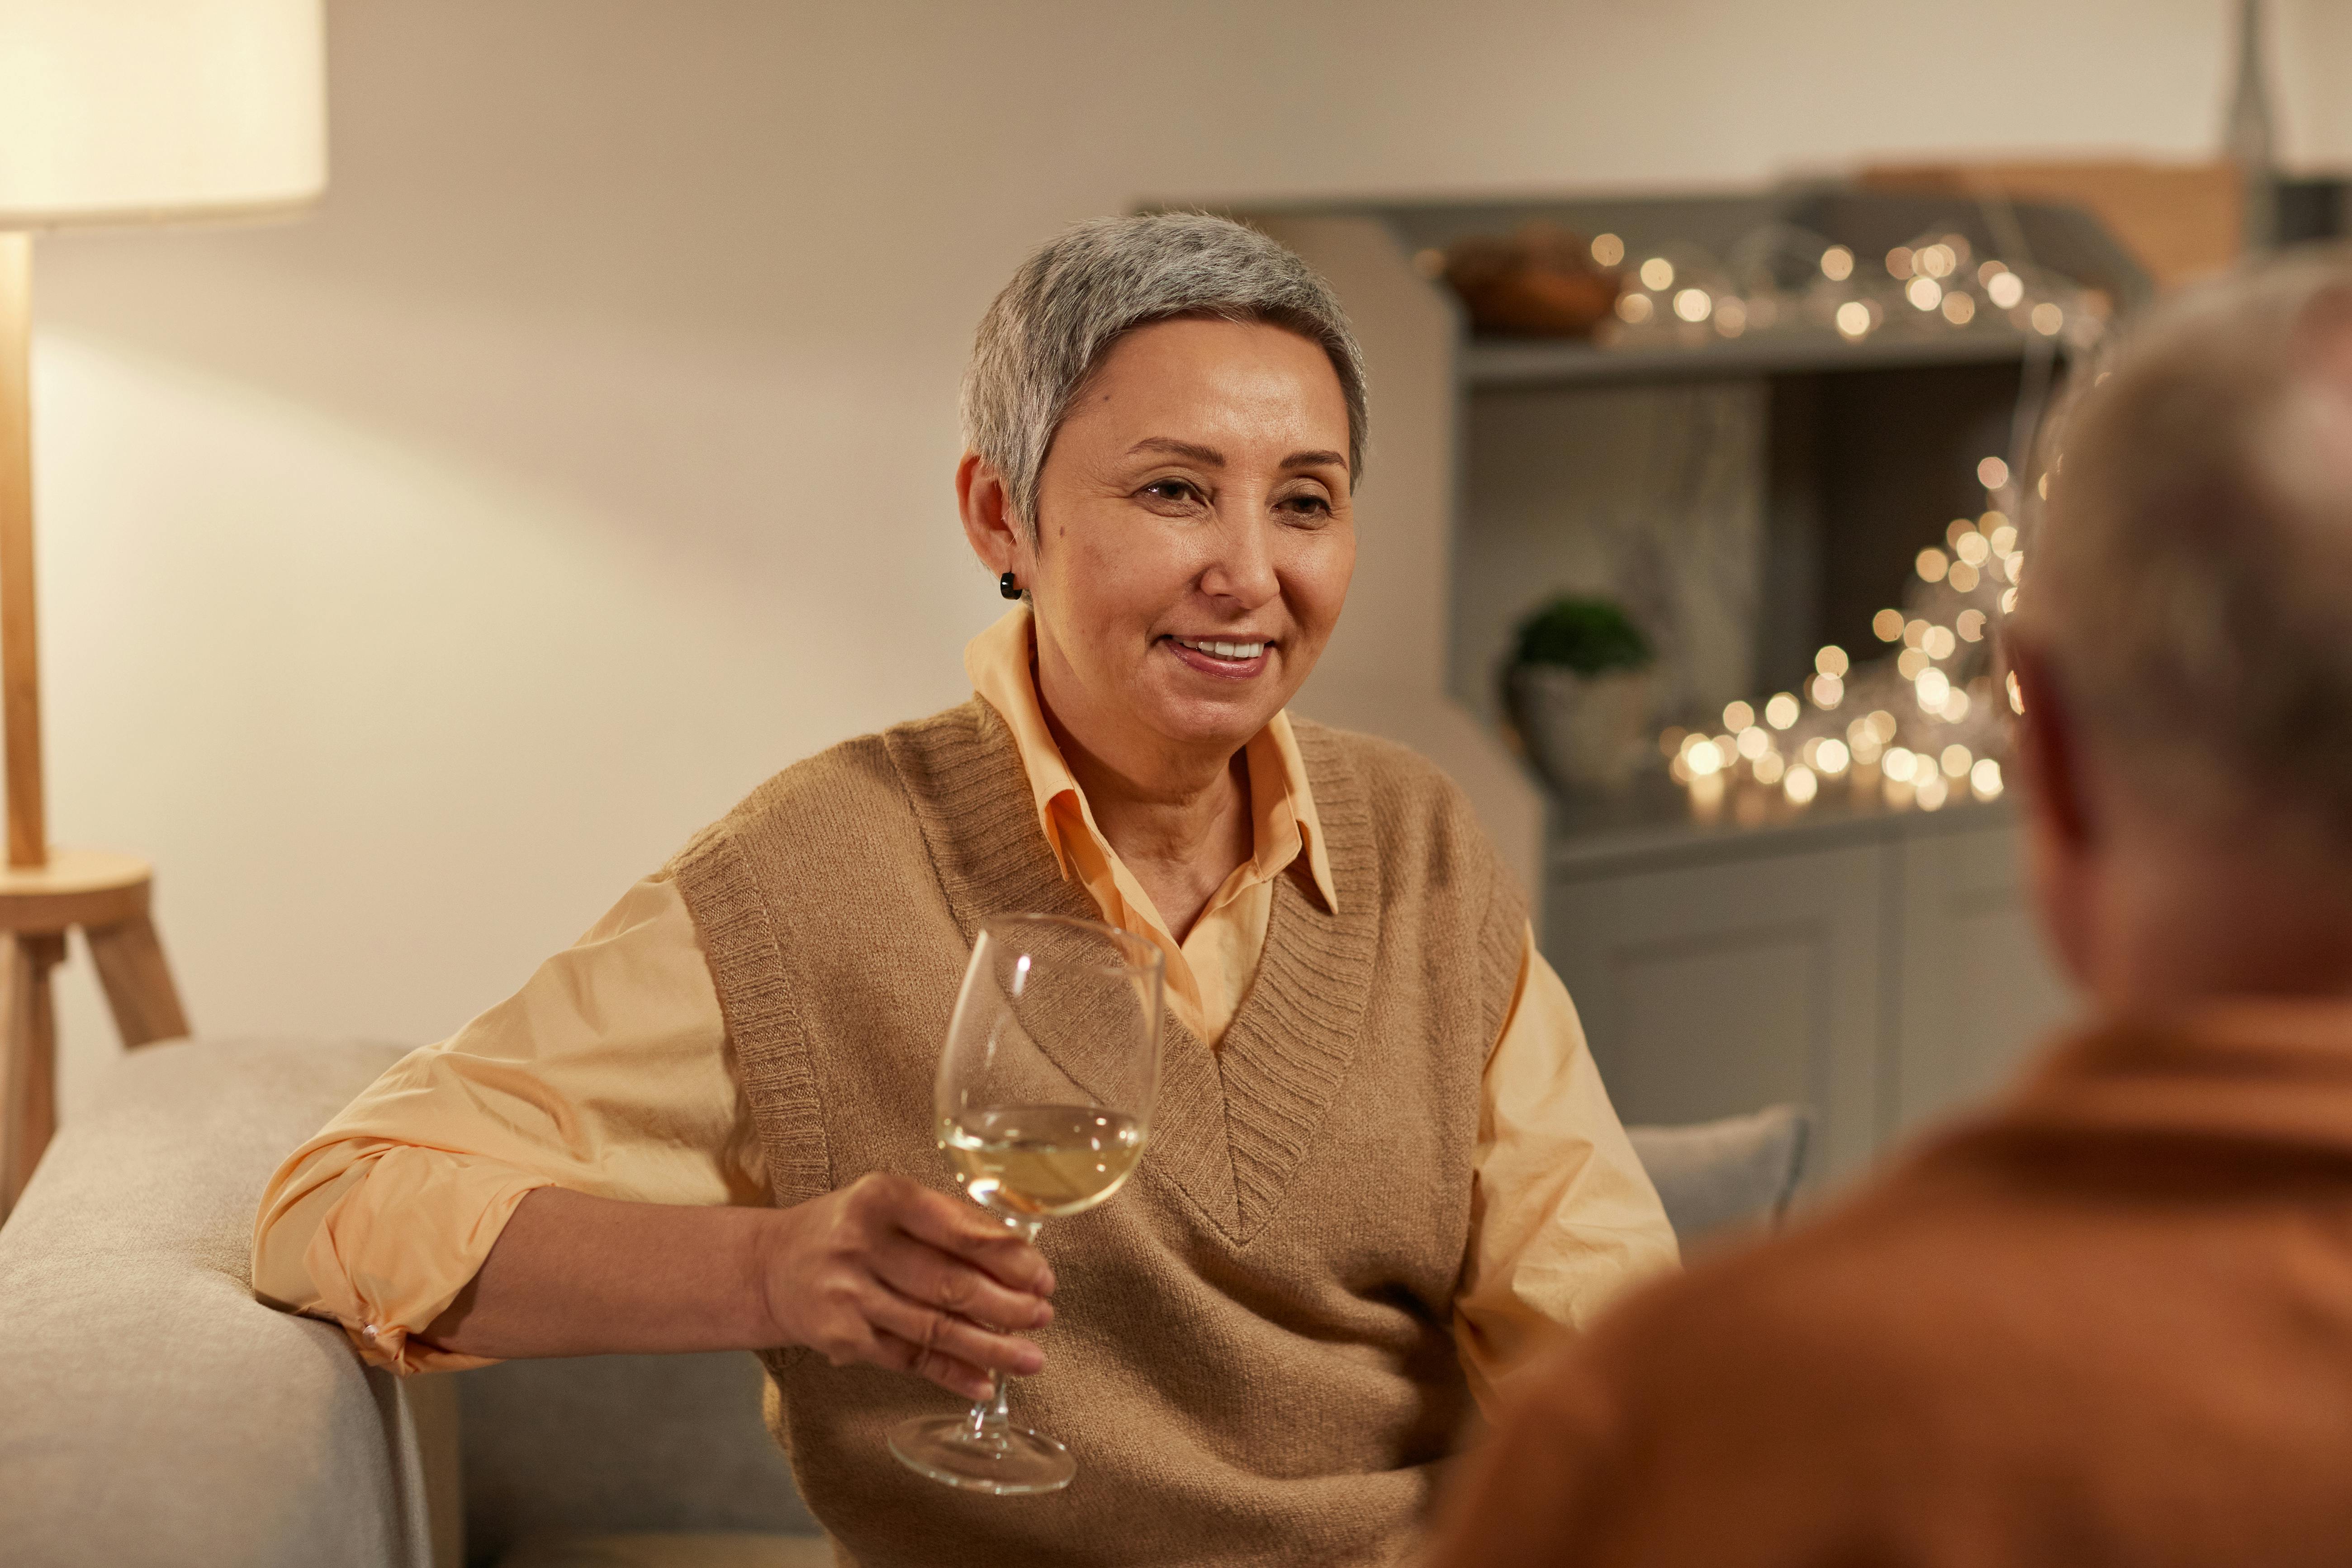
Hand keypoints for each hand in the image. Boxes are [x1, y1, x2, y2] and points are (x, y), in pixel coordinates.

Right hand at [760, 1172, 1054, 1399]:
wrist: (771, 1267)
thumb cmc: (849, 1229)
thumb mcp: (890, 1202)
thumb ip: (948, 1220)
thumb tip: (1019, 1255)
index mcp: (881, 1198)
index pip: (958, 1230)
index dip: (1008, 1258)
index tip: (1041, 1275)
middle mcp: (860, 1245)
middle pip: (949, 1284)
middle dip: (1007, 1306)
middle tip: (1043, 1315)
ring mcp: (848, 1295)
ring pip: (933, 1329)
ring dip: (990, 1348)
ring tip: (1031, 1358)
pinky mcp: (842, 1338)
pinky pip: (909, 1360)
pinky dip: (951, 1374)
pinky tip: (984, 1383)